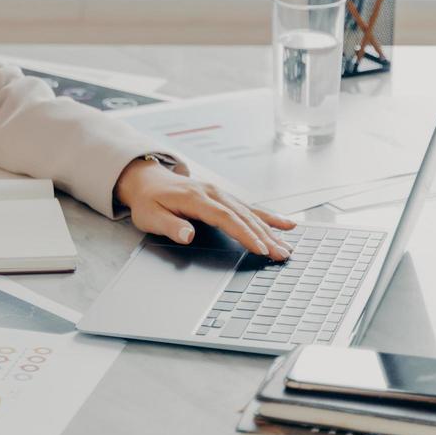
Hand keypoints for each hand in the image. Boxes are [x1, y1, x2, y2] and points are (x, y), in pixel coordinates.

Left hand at [114, 158, 296, 259]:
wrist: (148, 180)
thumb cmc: (149, 201)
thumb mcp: (150, 216)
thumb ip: (170, 226)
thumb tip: (187, 235)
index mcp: (196, 198)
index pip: (226, 218)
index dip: (244, 234)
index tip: (260, 249)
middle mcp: (213, 194)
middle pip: (243, 217)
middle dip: (265, 236)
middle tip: (282, 254)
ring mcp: (220, 194)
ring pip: (250, 213)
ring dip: (270, 230)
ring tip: (287, 246)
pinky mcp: (224, 197)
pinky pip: (250, 207)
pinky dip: (268, 216)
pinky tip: (286, 223)